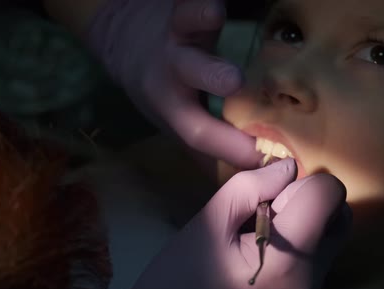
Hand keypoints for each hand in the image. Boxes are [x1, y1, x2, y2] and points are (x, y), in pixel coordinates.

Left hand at [86, 0, 261, 168]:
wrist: (124, 39)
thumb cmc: (159, 87)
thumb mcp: (174, 118)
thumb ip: (206, 143)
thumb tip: (244, 175)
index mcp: (173, 106)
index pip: (199, 131)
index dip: (226, 145)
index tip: (259, 156)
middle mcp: (173, 72)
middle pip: (190, 76)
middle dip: (211, 77)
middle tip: (234, 81)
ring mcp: (177, 34)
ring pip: (184, 24)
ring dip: (199, 18)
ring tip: (215, 13)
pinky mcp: (181, 8)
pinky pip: (190, 1)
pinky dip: (202, 1)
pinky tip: (216, 1)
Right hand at [109, 159, 351, 288]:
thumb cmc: (177, 279)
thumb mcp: (208, 222)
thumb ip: (251, 186)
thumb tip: (288, 168)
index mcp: (290, 262)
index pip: (330, 196)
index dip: (301, 183)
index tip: (266, 199)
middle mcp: (312, 286)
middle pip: (339, 219)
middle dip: (308, 203)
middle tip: (263, 213)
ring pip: (329, 242)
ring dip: (303, 226)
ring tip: (258, 237)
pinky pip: (314, 265)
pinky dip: (298, 249)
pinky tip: (259, 257)